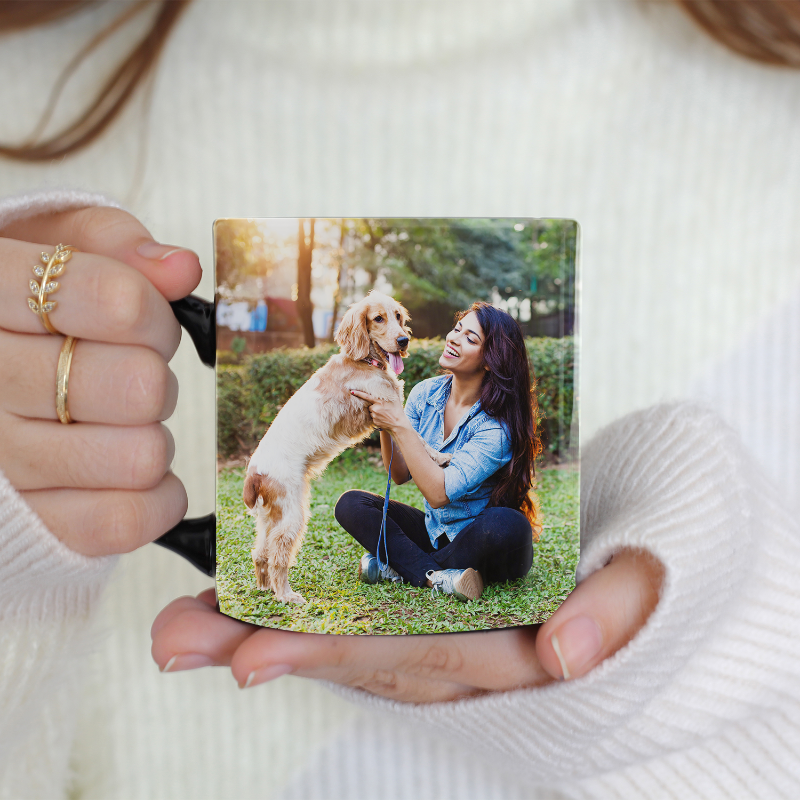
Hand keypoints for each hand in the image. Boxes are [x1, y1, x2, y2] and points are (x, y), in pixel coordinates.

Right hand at [0, 205, 201, 555]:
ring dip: (149, 437)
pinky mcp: (28, 524)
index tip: (138, 316)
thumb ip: (111, 244)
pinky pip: (128, 520)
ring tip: (113, 423)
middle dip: (154, 376)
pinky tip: (128, 472)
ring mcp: (0, 461)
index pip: (115, 302)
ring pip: (142, 456)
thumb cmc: (21, 310)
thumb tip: (182, 269)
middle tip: (126, 374)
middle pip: (141, 386)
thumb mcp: (47, 247)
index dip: (152, 312)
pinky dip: (154, 498)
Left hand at [151, 548, 663, 700]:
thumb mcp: (644, 583)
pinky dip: (298, 612)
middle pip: (358, 657)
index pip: (414, 659)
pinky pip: (358, 619)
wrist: (634, 557)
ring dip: (263, 634)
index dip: (334, 658)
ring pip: (346, 642)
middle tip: (179, 640)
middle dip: (268, 650)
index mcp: (510, 650)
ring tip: (182, 627)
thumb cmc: (634, 564)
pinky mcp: (426, 610)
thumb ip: (618, 614)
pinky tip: (237, 605)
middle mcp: (464, 653)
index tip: (253, 660)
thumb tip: (566, 652)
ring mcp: (441, 635)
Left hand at [350, 389, 406, 431]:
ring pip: (371, 411)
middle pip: (370, 405)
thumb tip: (387, 381)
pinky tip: (383, 418)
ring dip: (375, 411)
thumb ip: (391, 390)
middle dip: (374, 405)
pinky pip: (372, 417)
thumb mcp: (396, 399)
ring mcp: (374, 415)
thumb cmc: (398, 410)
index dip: (359, 393)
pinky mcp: (374, 421)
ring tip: (384, 413)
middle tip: (383, 408)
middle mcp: (376, 408)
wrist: (399, 424)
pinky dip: (376, 417)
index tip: (351, 391)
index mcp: (380, 401)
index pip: (367, 396)